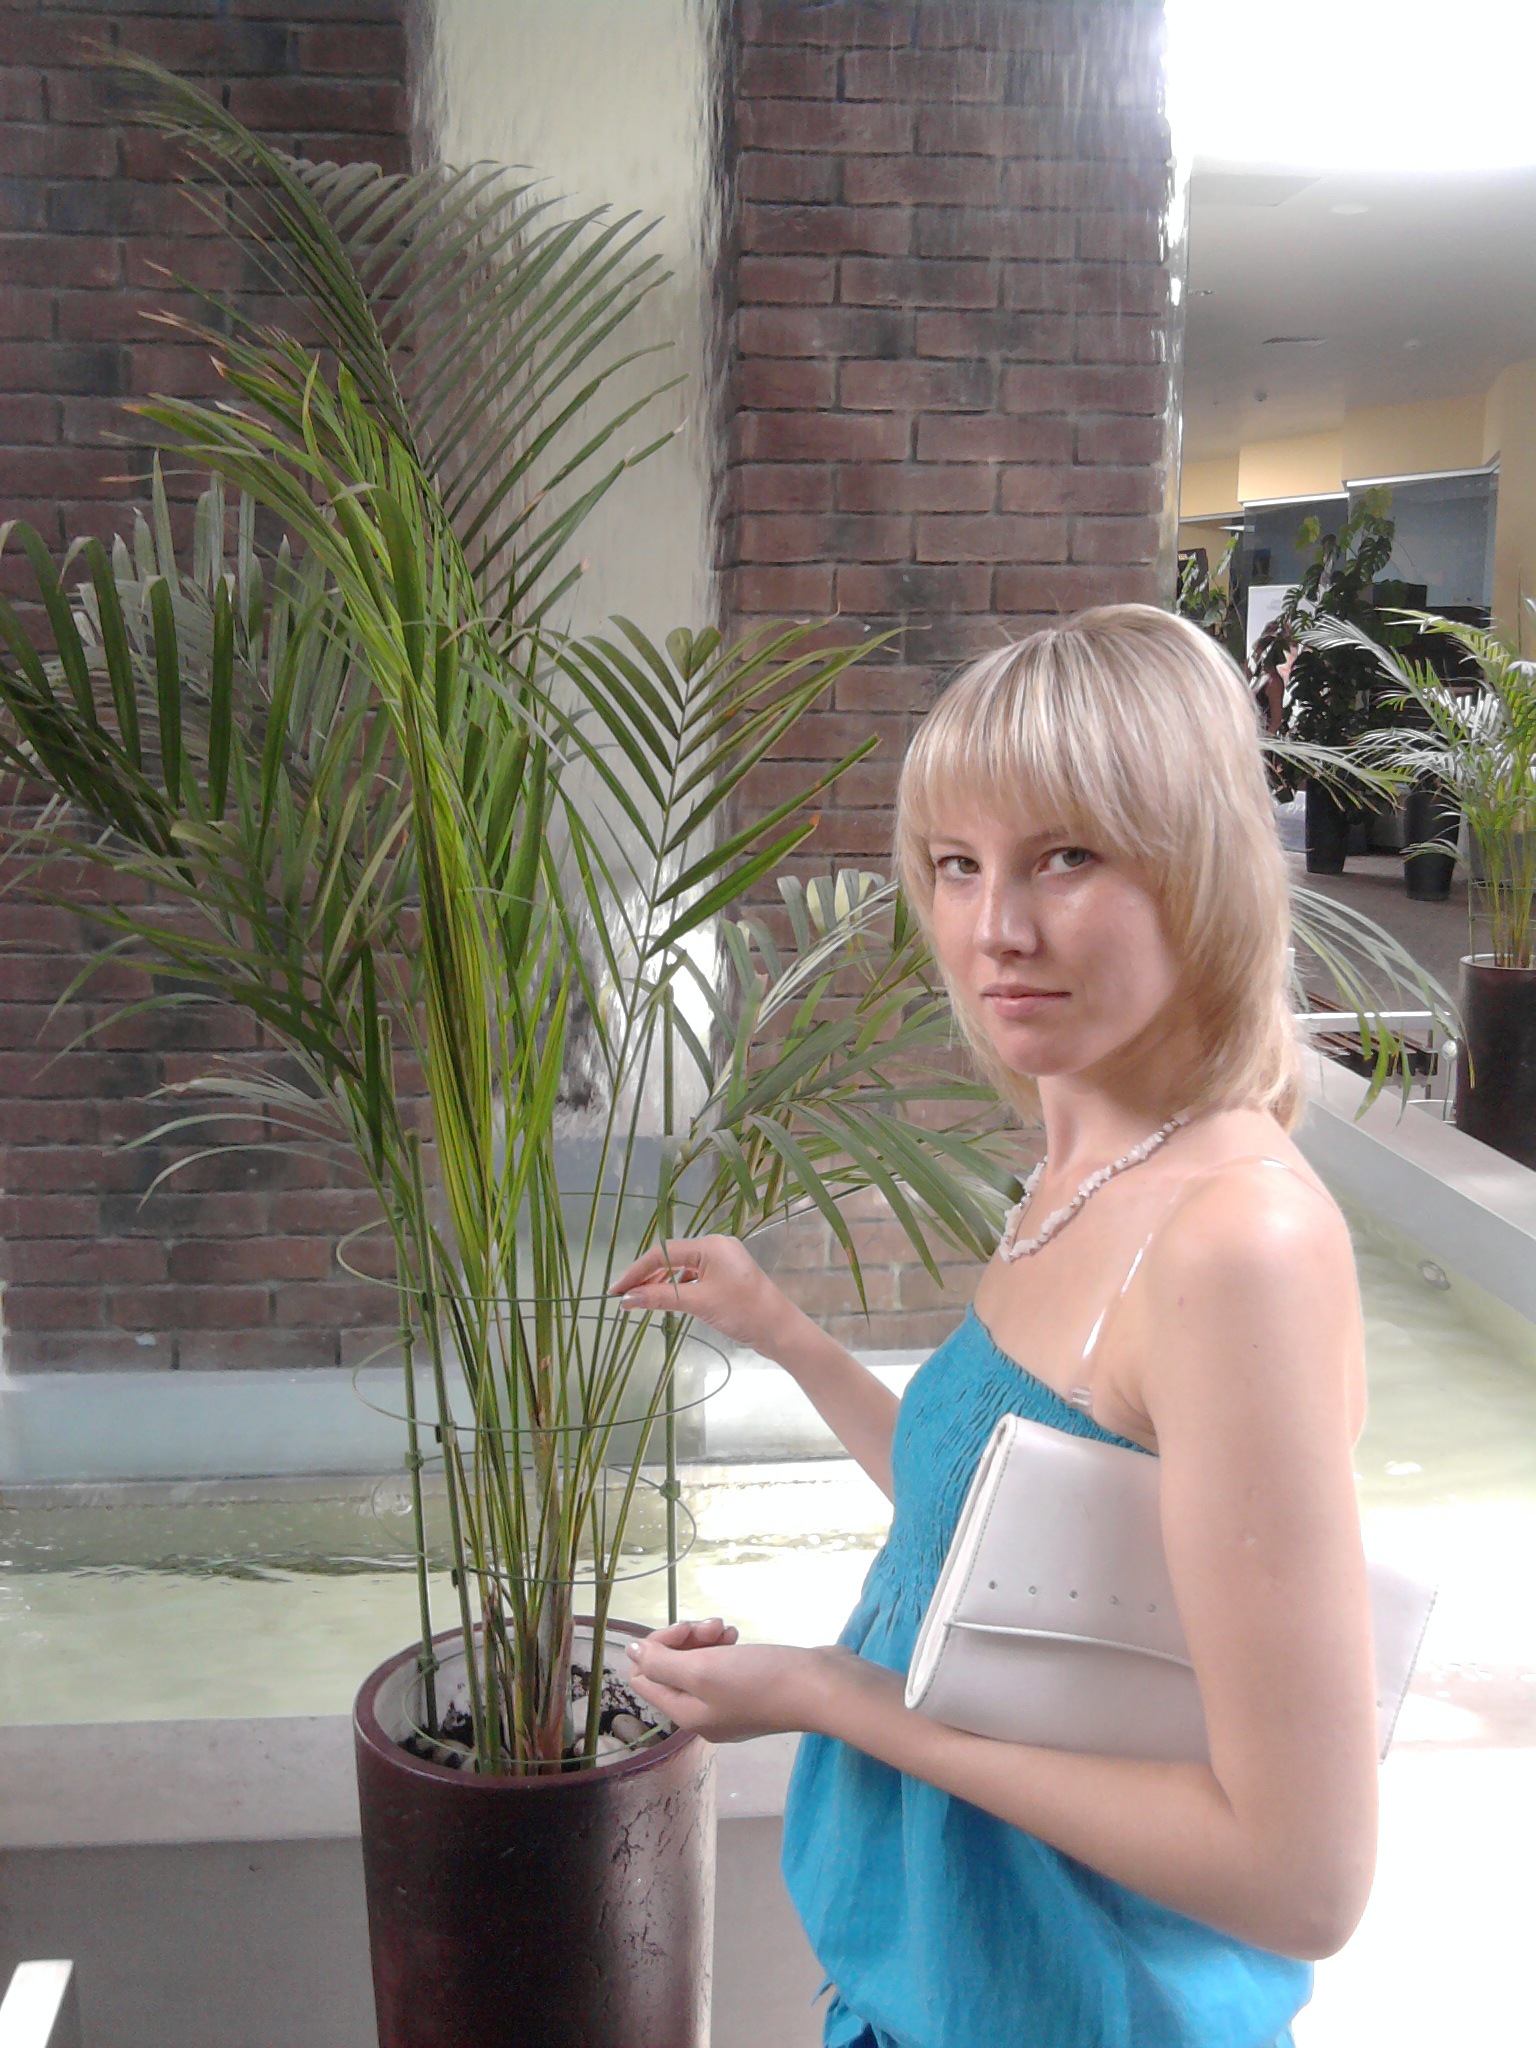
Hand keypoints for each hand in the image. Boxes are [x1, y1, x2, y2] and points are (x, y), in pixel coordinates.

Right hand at [609, 1234, 796, 1353]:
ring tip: (640, 1300)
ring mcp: (722, 1262)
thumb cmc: (742, 1312)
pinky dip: (677, 1287)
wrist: (780, 1330)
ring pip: (681, 1268)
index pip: (663, 1253)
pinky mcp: (726, 1277)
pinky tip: (666, 1299)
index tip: (616, 1290)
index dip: (636, 1271)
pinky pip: (694, 1277)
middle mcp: (716, 1247)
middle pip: (671, 1257)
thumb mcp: (699, 1303)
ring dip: (660, 1283)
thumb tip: (627, 1298)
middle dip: (646, 1277)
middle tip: (624, 1297)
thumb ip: (661, 1297)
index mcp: (710, 1245)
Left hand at [624, 1623, 834, 1742]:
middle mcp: (704, 1714)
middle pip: (672, 1669)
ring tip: (728, 1628)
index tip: (685, 1632)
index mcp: (686, 1714)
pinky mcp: (752, 1689)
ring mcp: (730, 1703)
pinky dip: (725, 1646)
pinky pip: (723, 1664)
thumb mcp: (702, 1670)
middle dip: (685, 1639)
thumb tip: (631, 1653)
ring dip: (706, 1638)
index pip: (645, 1678)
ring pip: (698, 1662)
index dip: (657, 1648)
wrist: (821, 1687)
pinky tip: (739, 1636)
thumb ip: (662, 1662)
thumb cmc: (759, 1680)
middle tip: (712, 1626)